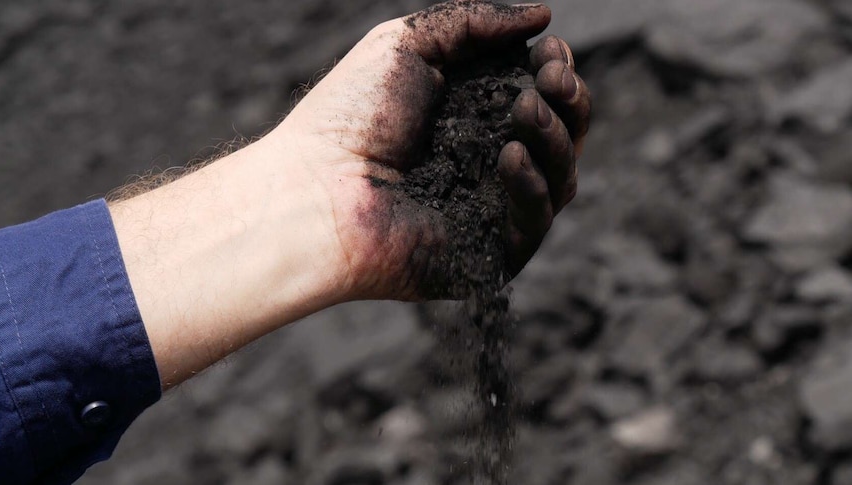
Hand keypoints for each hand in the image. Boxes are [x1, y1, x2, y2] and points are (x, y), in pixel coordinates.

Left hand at [111, 1, 590, 386]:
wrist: (315, 188)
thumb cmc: (350, 115)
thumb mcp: (408, 43)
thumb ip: (474, 21)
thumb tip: (543, 16)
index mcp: (475, 114)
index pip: (542, 93)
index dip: (557, 71)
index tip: (550, 53)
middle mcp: (490, 159)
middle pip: (563, 133)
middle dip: (570, 101)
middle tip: (552, 79)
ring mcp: (493, 206)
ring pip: (561, 175)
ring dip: (556, 136)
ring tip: (526, 110)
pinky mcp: (491, 251)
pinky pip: (536, 220)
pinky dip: (533, 185)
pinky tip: (511, 156)